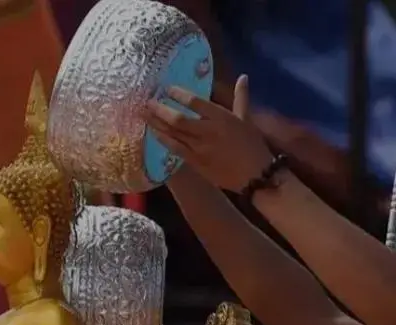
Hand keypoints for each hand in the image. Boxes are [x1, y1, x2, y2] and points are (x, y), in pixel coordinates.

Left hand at [144, 74, 273, 192]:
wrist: (254, 175)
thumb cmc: (252, 145)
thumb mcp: (246, 119)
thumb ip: (241, 97)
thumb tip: (242, 77)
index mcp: (222, 118)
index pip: (196, 102)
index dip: (179, 94)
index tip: (166, 89)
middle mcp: (208, 131)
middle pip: (178, 119)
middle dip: (160, 110)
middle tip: (146, 102)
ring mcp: (199, 148)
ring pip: (172, 134)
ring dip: (156, 124)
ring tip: (142, 115)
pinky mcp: (194, 162)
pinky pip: (174, 148)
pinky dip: (163, 140)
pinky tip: (153, 133)